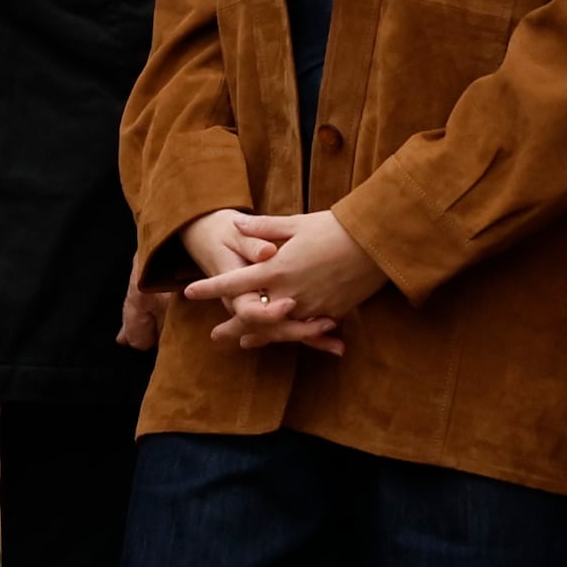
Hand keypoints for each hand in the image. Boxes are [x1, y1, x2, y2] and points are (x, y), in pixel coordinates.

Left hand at [179, 208, 383, 354]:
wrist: (377, 243)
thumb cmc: (335, 227)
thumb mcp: (296, 223)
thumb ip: (263, 228)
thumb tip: (236, 223)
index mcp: (277, 268)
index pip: (234, 282)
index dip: (210, 287)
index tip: (190, 292)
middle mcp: (289, 292)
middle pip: (252, 316)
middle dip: (232, 326)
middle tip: (215, 336)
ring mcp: (310, 306)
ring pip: (278, 329)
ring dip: (259, 337)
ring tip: (243, 343)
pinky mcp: (331, 313)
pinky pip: (306, 329)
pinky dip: (291, 335)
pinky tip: (283, 339)